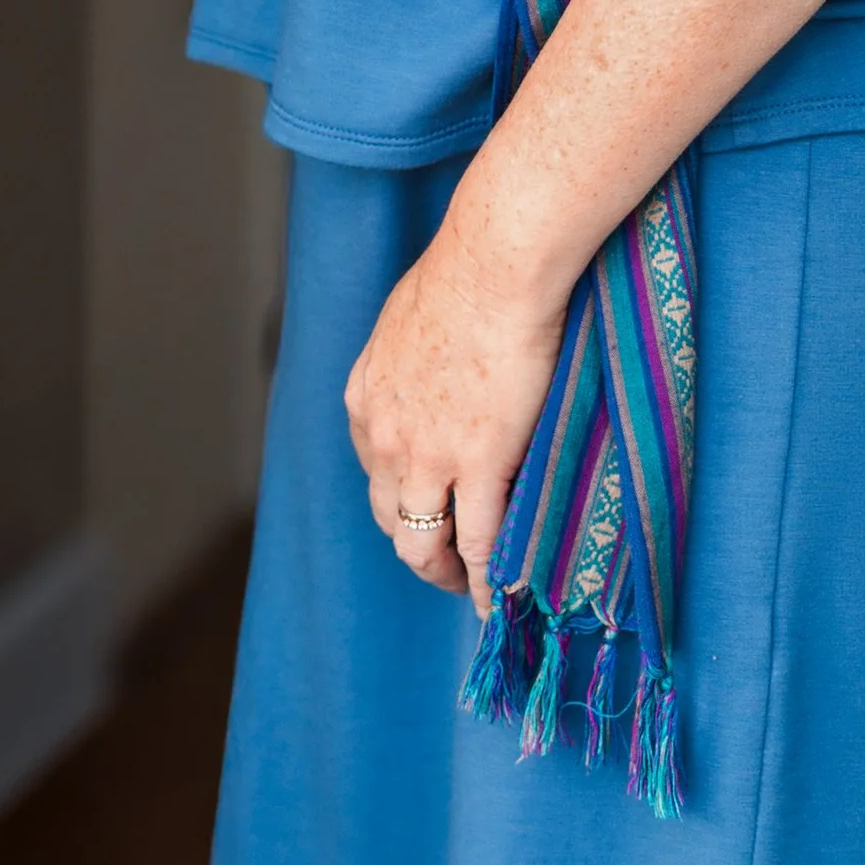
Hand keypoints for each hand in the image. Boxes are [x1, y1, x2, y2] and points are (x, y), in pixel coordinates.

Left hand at [343, 208, 567, 613]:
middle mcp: (384, 439)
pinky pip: (479, 545)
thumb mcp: (406, 319)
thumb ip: (409, 357)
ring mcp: (426, 458)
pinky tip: (499, 599)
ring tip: (472, 590)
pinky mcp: (476, 466)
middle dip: (417, 546)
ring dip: (445, 574)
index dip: (403, 500)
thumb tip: (429, 362)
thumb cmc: (464, 272)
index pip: (375, 474)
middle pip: (391, 518)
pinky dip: (486, 581)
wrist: (493, 265)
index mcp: (365, 401)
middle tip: (447, 562)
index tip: (430, 510)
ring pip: (423, 545)